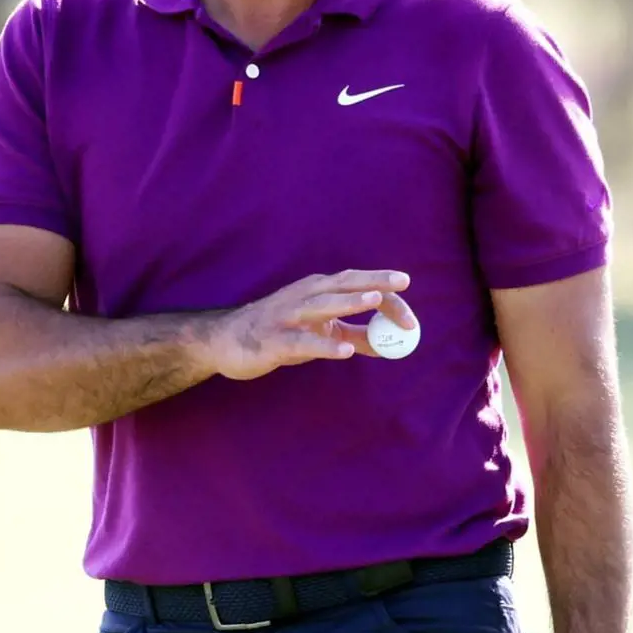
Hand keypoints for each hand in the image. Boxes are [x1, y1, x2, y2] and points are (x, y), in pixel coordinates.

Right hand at [206, 269, 414, 379]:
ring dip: (350, 300)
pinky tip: (344, 350)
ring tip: (375, 298)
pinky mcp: (274, 340)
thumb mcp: (318, 330)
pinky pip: (303, 342)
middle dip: (374, 282)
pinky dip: (324, 344)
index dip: (384, 292)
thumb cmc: (277, 333)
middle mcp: (303, 296)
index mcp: (316, 290)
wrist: (224, 342)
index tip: (409, 306)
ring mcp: (287, 316)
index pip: (355, 283)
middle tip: (402, 282)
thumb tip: (389, 343)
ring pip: (322, 304)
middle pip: (343, 284)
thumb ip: (352, 334)